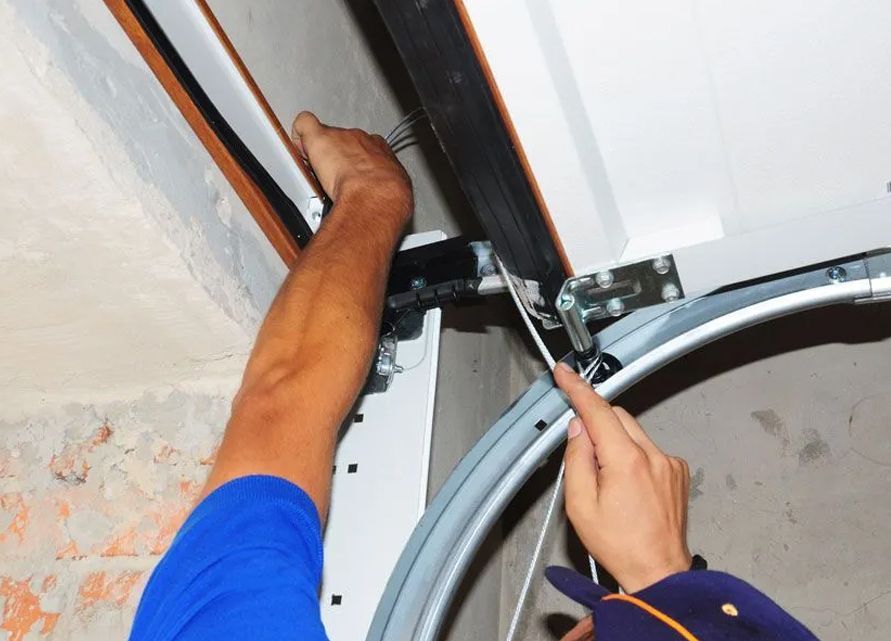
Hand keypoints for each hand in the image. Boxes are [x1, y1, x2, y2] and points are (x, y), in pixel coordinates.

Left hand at [291, 111, 411, 222]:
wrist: (375, 195)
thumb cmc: (386, 196)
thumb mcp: (395, 190)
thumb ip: (388, 186)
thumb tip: (387, 195)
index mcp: (380, 149)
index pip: (365, 146)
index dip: (354, 159)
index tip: (349, 171)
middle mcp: (362, 139)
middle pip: (344, 140)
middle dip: (336, 155)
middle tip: (333, 176)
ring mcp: (340, 137)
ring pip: (325, 136)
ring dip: (320, 152)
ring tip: (318, 172)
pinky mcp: (320, 137)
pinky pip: (305, 124)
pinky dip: (299, 134)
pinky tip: (299, 150)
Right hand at [554, 363, 691, 592]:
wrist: (659, 572)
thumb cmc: (620, 546)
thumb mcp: (580, 505)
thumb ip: (576, 459)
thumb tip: (578, 429)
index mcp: (625, 460)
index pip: (598, 410)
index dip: (578, 389)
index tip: (565, 373)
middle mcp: (652, 455)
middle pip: (617, 416)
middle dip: (596, 423)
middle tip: (583, 452)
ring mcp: (669, 463)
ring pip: (633, 432)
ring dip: (615, 442)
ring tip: (608, 482)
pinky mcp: (677, 472)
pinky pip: (649, 449)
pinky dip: (633, 455)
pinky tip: (628, 486)